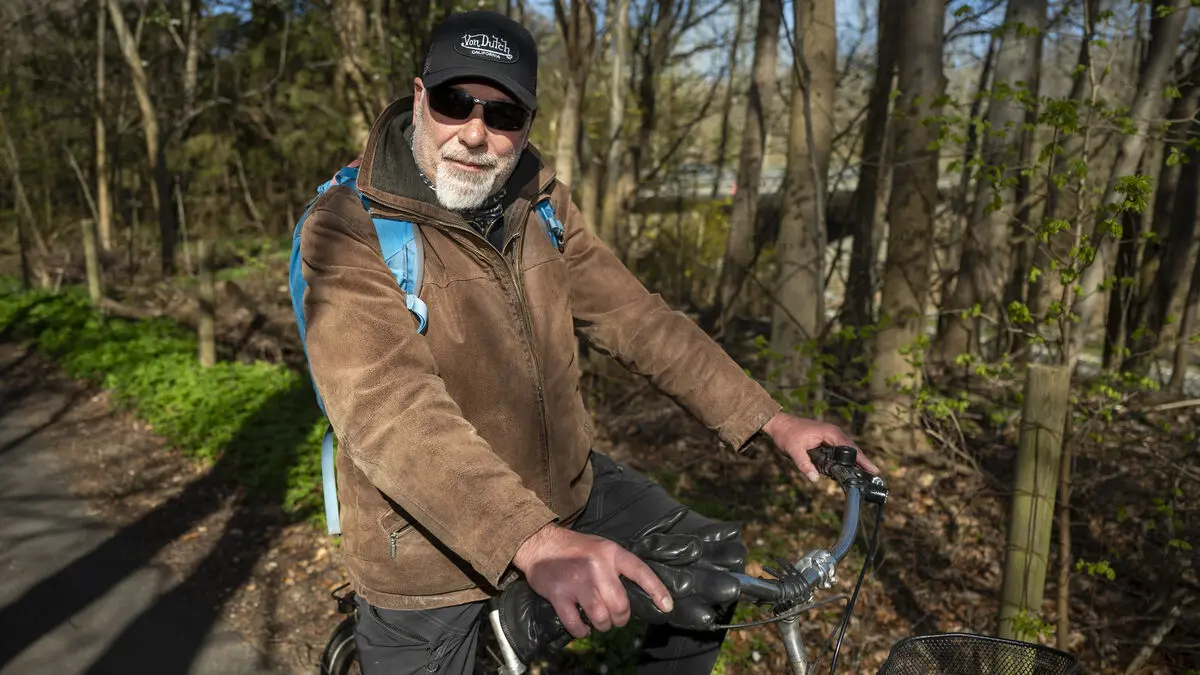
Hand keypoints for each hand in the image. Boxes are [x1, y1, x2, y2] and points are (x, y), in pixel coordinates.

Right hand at [512, 524, 672, 637]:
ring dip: (602, 626)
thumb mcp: (601, 548)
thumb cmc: (575, 549)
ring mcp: (577, 582)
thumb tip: (638, 595)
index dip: (657, 591)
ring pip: (601, 617)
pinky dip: (581, 630)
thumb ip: (618, 567)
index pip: (641, 572)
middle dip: (620, 618)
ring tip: (599, 623)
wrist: (540, 543)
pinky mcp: (559, 594)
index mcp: (611, 553)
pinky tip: (582, 627)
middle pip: (620, 605)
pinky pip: (575, 623)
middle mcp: (597, 566)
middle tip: (615, 618)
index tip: (667, 607)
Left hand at [762, 412, 879, 482]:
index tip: (873, 469)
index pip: (850, 447)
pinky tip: (849, 469)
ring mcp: (831, 435)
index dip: (862, 459)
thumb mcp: (793, 451)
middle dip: (862, 462)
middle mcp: (833, 432)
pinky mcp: (827, 440)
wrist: (779, 424)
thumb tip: (814, 479)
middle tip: (873, 476)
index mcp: (829, 433)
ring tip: (866, 475)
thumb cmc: (786, 435)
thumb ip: (804, 464)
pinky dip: (846, 459)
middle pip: (852, 449)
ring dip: (855, 461)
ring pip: (847, 450)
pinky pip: (840, 450)